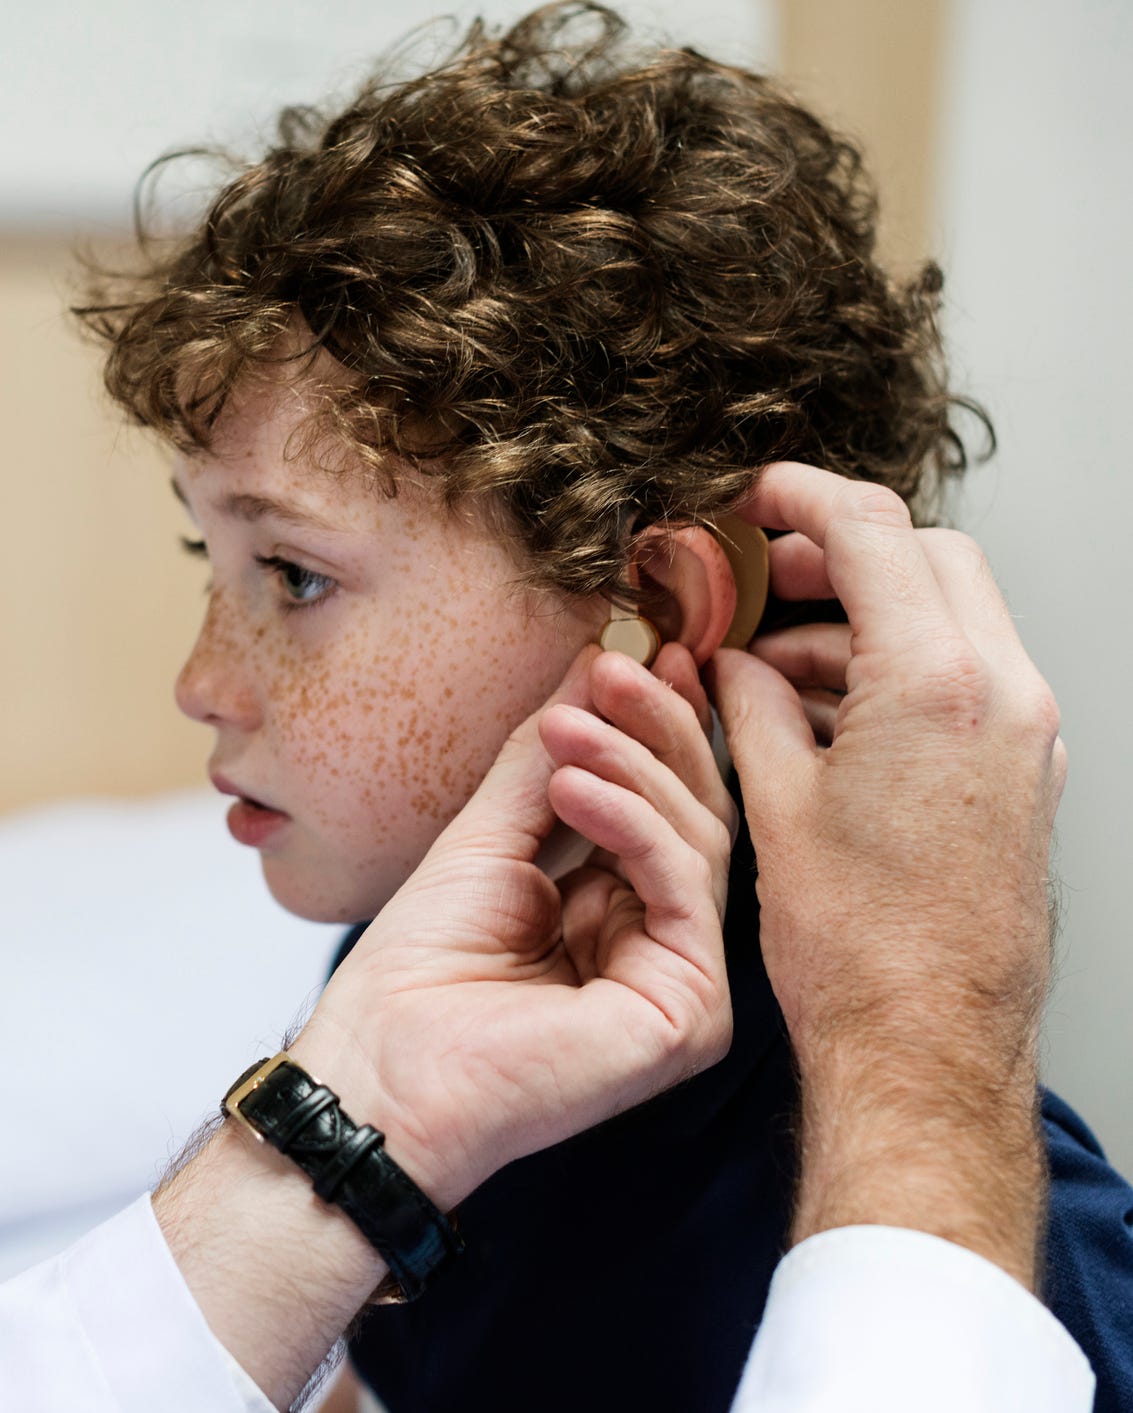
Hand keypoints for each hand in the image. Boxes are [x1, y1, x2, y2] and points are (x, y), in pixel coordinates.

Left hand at [292, 640, 736, 1209]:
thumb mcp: (487, 837)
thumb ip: (545, 759)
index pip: (661, 802)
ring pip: (699, 840)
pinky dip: (635, 824)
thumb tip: (590, 662)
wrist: (379, 1070)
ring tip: (566, 728)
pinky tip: (576, 785)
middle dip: (656, 730)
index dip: (656, 724)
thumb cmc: (415, 974)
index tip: (642, 649)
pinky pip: (682, 890)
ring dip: (635, 765)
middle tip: (615, 669)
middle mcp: (660, 946)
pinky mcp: (687, 1013)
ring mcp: (680, 983)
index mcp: (618, 911)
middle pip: (695, 813)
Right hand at [706, 461, 1064, 1286]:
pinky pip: (968, 680)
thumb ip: (756, 704)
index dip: (803, 499)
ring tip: (773, 667)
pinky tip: (826, 714)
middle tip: (759, 580)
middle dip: (839, 553)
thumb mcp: (776, 804)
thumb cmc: (856, 946)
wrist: (926, 1046)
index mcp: (938, 684)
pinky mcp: (1025, 776)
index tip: (756, 499)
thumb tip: (737, 661)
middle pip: (930, 560)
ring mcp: (1027, 737)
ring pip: (954, 618)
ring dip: (865, 620)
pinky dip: (900, 670)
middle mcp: (1003, 696)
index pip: (874, 533)